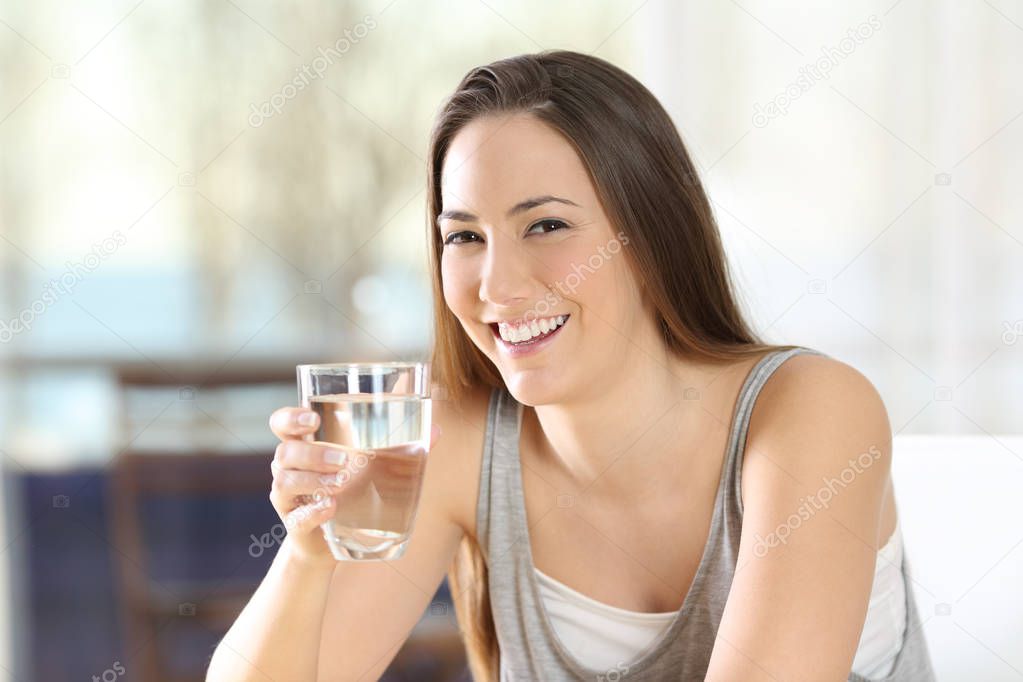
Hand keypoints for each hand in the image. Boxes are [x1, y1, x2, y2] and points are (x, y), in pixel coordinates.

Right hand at [267, 406, 440, 564]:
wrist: (328, 543)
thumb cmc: (349, 493)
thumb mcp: (370, 469)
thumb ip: (400, 449)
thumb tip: (436, 430)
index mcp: (305, 446)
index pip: (282, 423)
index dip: (290, 418)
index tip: (313, 419)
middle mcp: (289, 468)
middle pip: (284, 451)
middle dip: (311, 453)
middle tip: (342, 459)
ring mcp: (287, 497)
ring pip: (285, 481)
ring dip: (313, 480)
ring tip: (341, 483)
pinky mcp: (293, 523)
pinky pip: (296, 517)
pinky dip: (312, 512)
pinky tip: (330, 508)